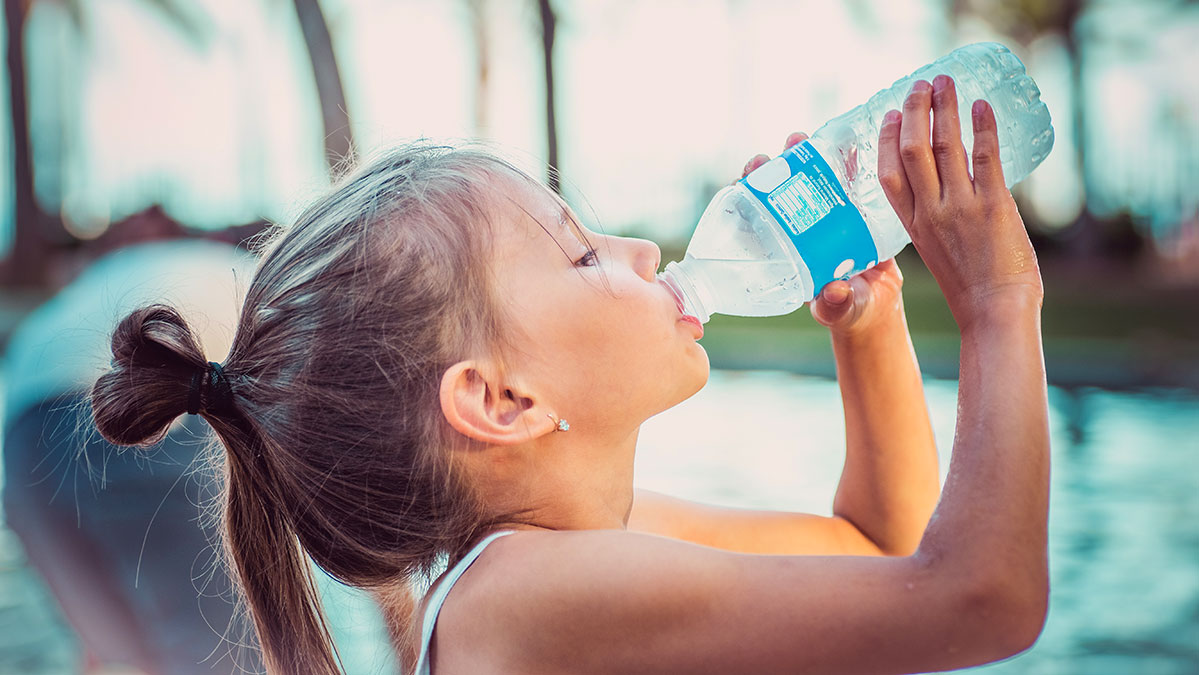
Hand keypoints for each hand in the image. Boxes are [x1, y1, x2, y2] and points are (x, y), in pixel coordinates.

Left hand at [741, 133, 905, 336]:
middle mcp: (802, 230)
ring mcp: (826, 216)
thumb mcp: (841, 309)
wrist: (880, 303)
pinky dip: (845, 160)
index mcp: (787, 251)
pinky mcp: (853, 208)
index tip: (745, 179)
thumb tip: (832, 292)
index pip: (759, 218)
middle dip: (774, 168)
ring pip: (810, 179)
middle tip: (775, 153)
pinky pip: (846, 180)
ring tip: (799, 138)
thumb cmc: (851, 311)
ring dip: (804, 156)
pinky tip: (846, 141)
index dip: (748, 197)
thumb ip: (836, 305)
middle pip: (781, 192)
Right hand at [877, 75, 1042, 330]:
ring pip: (945, 145)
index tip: (890, 114)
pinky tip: (981, 105)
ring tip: (947, 82)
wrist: (994, 312)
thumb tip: (947, 190)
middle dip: (914, 110)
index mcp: (912, 225)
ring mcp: (960, 208)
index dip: (886, 139)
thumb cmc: (970, 288)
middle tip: (920, 85)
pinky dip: (983, 127)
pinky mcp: (993, 206)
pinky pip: (985, 157)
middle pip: (912, 149)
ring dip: (945, 108)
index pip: (888, 173)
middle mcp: (930, 212)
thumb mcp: (937, 250)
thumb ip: (935, 220)